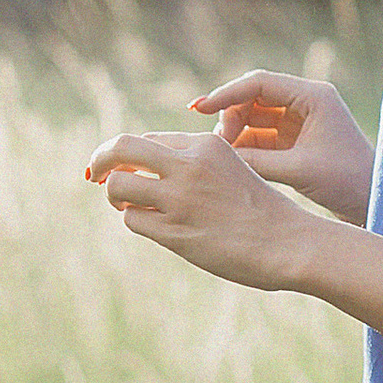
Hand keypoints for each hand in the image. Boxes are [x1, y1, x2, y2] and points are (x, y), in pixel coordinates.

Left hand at [84, 130, 308, 291]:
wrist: (289, 242)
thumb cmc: (261, 211)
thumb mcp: (229, 169)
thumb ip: (192, 164)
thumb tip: (147, 169)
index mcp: (205, 145)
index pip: (149, 140)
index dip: (130, 153)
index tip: (120, 165)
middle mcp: (188, 166)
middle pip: (122, 148)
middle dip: (102, 159)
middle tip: (93, 172)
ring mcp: (180, 199)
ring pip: (119, 185)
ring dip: (116, 195)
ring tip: (126, 205)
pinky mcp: (175, 231)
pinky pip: (133, 219)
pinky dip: (135, 220)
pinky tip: (150, 225)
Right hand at [190, 70, 374, 227]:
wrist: (373, 203)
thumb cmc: (346, 182)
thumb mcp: (298, 170)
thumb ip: (257, 159)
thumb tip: (218, 155)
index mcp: (313, 96)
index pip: (260, 82)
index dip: (226, 93)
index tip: (200, 108)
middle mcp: (306, 101)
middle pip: (254, 96)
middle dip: (231, 116)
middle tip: (219, 144)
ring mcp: (300, 120)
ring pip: (254, 115)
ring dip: (236, 131)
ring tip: (223, 154)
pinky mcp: (295, 139)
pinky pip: (261, 134)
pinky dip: (245, 144)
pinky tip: (233, 159)